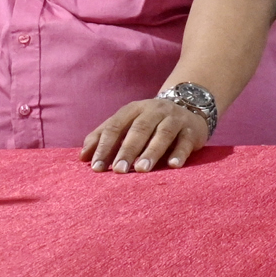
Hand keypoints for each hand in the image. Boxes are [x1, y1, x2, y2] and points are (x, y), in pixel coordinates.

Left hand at [80, 97, 208, 172]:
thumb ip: (104, 137)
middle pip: (139, 129)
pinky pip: (185, 141)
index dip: (105, 146)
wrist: (190, 106)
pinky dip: (179, 153)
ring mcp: (175, 119)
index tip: (96, 167)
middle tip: (119, 170)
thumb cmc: (149, 122)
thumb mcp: (126, 123)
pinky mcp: (192, 130)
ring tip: (142, 169)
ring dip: (152, 152)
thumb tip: (83, 157)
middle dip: (128, 150)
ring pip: (163, 134)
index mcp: (134, 109)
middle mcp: (154, 111)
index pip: (115, 126)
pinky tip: (173, 165)